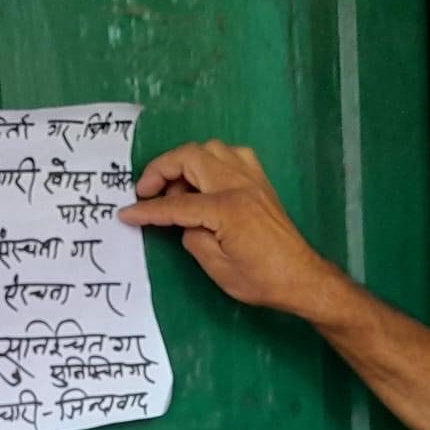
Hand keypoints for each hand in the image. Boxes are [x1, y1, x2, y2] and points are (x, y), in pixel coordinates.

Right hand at [118, 140, 350, 322]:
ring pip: (210, 149)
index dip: (148, 210)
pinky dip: (211, 162)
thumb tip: (184, 221)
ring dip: (186, 163)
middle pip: (191, 157)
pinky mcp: (260, 181)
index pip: (176, 204)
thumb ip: (193, 238)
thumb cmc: (261, 280)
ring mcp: (252, 179)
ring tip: (177, 190)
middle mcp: (239, 185)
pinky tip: (206, 182)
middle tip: (148, 193)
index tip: (127, 214)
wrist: (302, 278)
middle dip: (162, 170)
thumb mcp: (218, 268)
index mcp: (227, 209)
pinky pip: (231, 155)